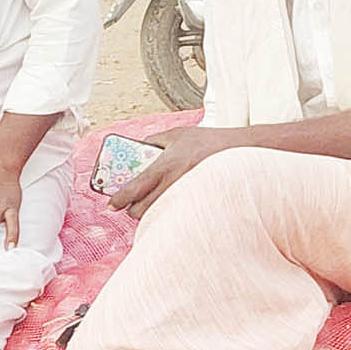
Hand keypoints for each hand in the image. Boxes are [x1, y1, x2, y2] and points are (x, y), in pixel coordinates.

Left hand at [109, 125, 238, 219]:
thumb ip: (155, 139)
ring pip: (159, 215)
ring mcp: (186, 196)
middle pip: (143, 210)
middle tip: (131, 205)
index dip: (119, 199)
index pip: (135, 188)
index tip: (111, 204)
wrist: (239, 152)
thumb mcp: (178, 133)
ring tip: (151, 204)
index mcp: (166, 165)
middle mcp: (175, 183)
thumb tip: (138, 146)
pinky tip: (169, 205)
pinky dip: (168, 212)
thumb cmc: (209, 141)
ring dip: (151, 213)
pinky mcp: (196, 204)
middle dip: (133, 210)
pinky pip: (175, 214)